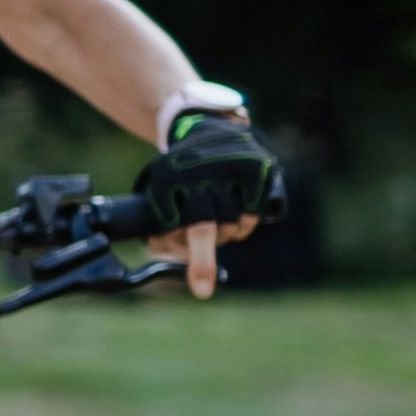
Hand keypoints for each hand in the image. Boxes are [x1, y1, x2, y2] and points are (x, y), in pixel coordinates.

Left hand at [133, 112, 274, 303]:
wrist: (212, 130)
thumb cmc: (182, 175)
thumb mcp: (161, 194)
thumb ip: (160, 231)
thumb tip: (164, 256)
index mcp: (164, 179)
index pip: (171, 229)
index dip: (178, 246)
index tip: (189, 271)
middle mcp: (194, 172)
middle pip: (203, 230)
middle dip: (203, 259)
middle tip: (201, 285)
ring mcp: (226, 169)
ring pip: (232, 227)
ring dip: (228, 235)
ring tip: (220, 219)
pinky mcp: (254, 169)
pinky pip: (253, 215)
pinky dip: (247, 221)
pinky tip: (238, 208)